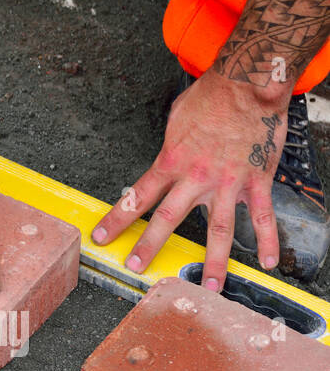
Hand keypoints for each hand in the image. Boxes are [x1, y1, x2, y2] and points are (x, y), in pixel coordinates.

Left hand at [91, 70, 288, 291]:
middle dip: (150, 246)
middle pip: (169, 218)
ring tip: (208, 286)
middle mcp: (196, 176)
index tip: (102, 236)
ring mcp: (228, 182)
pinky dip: (268, 240)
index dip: (117, 219)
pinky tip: (268, 262)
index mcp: (172, 161)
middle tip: (137, 267)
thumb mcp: (175, 121)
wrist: (246, 84)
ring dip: (213, 261)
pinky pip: (263, 216)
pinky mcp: (257, 180)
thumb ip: (170, 148)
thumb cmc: (209, 97)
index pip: (138, 196)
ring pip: (219, 230)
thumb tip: (166, 162)